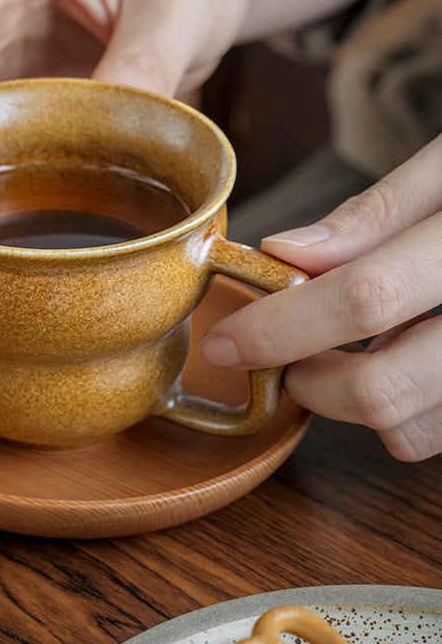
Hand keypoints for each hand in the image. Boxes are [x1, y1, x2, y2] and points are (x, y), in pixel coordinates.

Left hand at [199, 135, 441, 460]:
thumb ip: (378, 213)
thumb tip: (287, 254)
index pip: (368, 297)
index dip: (284, 325)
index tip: (229, 339)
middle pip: (388, 389)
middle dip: (311, 380)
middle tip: (282, 354)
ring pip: (414, 429)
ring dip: (353, 402)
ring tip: (340, 352)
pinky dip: (404, 410)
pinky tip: (400, 360)